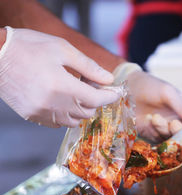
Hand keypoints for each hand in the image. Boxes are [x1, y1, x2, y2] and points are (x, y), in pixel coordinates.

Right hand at [0, 27, 118, 127]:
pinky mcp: (31, 115)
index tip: (115, 93)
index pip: (96, 100)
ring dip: (80, 108)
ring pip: (73, 120)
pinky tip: (61, 98)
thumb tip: (108, 79)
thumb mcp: (63, 49)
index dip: (109, 96)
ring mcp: (40, 112)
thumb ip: (89, 67)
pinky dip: (66, 114)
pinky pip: (57, 122)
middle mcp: (52, 104)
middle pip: (87, 112)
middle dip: (95, 100)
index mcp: (62, 86)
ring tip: (74, 90)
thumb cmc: (28, 47)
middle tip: (90, 84)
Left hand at [121, 68, 181, 141]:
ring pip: (170, 138)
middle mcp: (176, 120)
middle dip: (178, 130)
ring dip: (163, 129)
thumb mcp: (169, 93)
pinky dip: (154, 132)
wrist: (125, 88)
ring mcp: (163, 128)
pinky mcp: (151, 134)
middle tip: (171, 122)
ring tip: (154, 117)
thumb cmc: (150, 86)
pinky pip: (157, 139)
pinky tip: (148, 121)